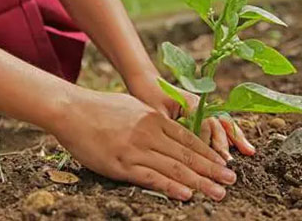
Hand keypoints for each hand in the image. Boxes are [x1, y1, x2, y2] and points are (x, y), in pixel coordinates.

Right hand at [52, 91, 236, 200]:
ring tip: (218, 192)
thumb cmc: (99, 108)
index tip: (223, 164)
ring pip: (174, 168)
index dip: (209, 153)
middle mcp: (149, 133)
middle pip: (187, 155)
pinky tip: (187, 194)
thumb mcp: (132, 107)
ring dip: (199, 182)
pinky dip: (171, 187)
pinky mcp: (121, 164)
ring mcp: (135, 149)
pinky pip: (150, 177)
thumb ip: (152, 119)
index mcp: (153, 119)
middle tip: (231, 181)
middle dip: (212, 169)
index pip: (188, 139)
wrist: (71, 110)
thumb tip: (167, 129)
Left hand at [126, 74, 255, 160]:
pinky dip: (231, 135)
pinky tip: (243, 146)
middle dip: (224, 143)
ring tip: (249, 151)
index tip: (211, 158)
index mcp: (190, 102)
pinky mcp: (202, 113)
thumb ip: (170, 127)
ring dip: (235, 138)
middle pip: (217, 124)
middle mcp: (201, 104)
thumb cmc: (148, 96)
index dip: (207, 142)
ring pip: (223, 124)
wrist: (146, 82)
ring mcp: (203, 108)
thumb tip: (179, 148)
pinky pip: (219, 124)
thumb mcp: (156, 113)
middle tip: (228, 162)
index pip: (204, 124)